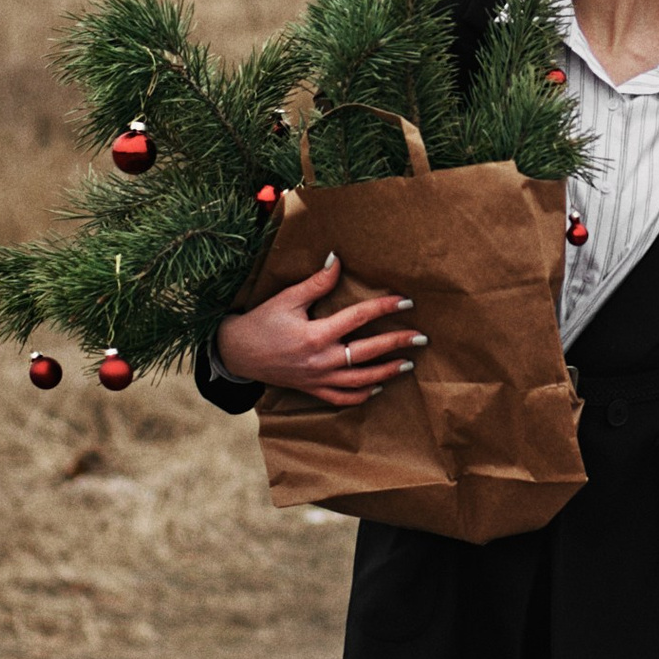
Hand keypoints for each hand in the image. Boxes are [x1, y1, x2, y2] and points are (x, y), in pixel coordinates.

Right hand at [215, 256, 425, 409]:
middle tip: (421, 337)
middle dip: (397, 343)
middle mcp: (321, 361)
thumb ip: (316, 283)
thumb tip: (337, 260)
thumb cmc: (261, 322)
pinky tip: (377, 386)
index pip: (358, 318)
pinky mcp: (312, 390)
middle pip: (368, 352)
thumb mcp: (287, 299)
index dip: (384, 307)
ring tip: (407, 363)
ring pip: (361, 380)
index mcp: (316, 335)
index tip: (406, 301)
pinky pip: (343, 398)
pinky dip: (362, 394)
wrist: (237, 353)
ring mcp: (318, 379)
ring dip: (387, 371)